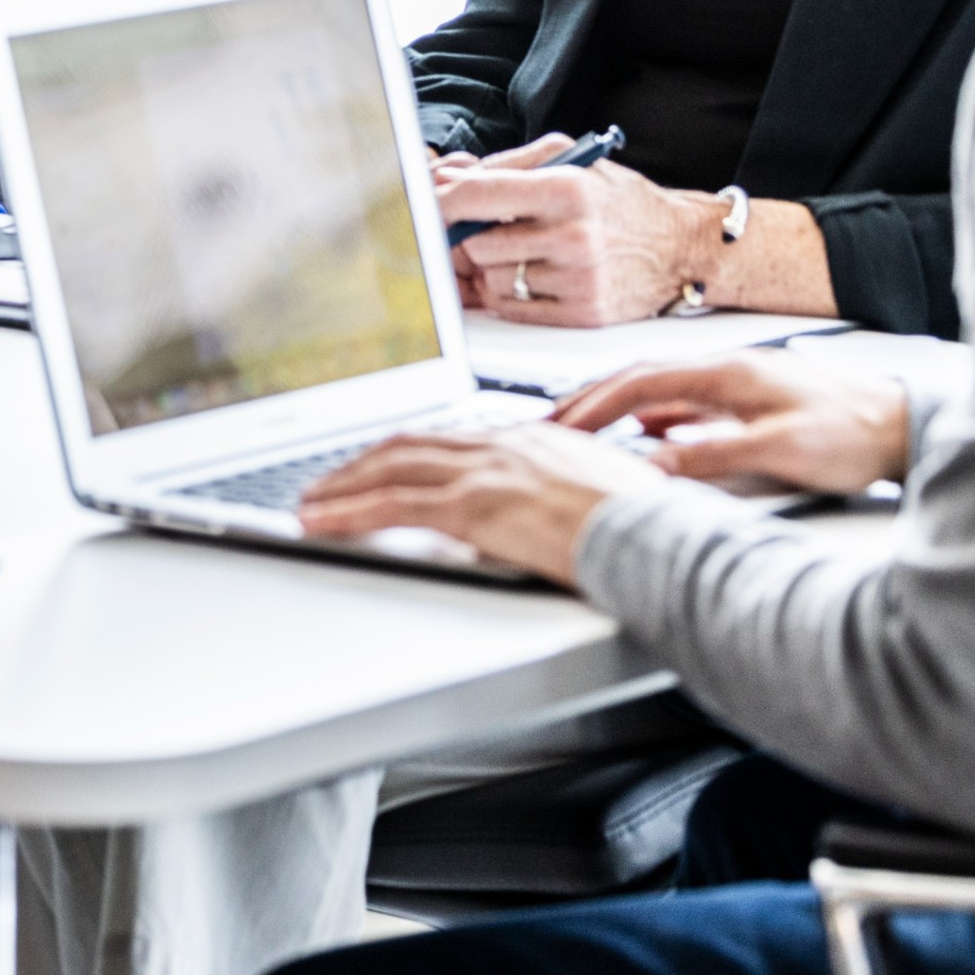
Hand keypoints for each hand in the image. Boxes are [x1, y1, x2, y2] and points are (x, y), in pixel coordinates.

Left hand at [296, 423, 672, 584]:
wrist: (663, 537)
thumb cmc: (651, 528)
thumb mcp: (608, 499)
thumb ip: (569, 499)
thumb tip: (556, 520)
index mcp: (536, 439)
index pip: (454, 437)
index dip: (409, 449)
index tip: (384, 461)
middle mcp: (504, 444)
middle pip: (412, 445)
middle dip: (362, 462)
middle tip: (328, 480)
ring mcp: (487, 471)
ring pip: (391, 468)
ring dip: (342, 485)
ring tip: (311, 503)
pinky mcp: (474, 506)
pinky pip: (393, 505)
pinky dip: (348, 512)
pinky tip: (322, 523)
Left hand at [436, 136, 708, 325]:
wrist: (682, 247)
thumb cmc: (618, 200)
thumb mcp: (571, 161)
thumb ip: (504, 166)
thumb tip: (445, 178)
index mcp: (567, 187)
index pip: (478, 193)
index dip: (438, 200)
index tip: (421, 204)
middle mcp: (573, 235)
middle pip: (475, 243)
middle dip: (469, 237)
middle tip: (483, 230)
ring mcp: (578, 279)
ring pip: (489, 278)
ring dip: (489, 267)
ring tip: (521, 251)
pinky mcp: (582, 315)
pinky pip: (510, 309)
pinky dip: (507, 293)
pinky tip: (532, 275)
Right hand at [548, 353, 911, 495]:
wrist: (904, 426)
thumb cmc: (855, 431)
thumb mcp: (781, 450)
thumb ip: (713, 455)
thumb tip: (653, 463)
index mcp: (727, 373)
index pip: (639, 382)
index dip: (593, 406)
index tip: (558, 428)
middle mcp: (728, 371)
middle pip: (640, 379)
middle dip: (590, 401)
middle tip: (550, 425)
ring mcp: (738, 386)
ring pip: (659, 392)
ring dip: (617, 409)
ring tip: (582, 430)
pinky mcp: (750, 403)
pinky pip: (683, 405)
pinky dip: (650, 418)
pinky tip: (645, 436)